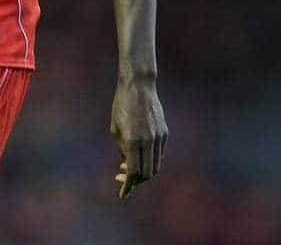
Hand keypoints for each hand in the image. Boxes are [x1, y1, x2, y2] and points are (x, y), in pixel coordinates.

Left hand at [111, 78, 166, 197]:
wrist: (139, 86)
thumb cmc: (122, 105)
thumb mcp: (115, 128)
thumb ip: (122, 149)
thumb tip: (128, 165)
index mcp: (133, 140)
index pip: (134, 172)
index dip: (128, 186)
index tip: (123, 194)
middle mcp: (149, 141)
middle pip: (148, 173)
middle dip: (137, 181)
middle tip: (124, 178)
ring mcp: (159, 137)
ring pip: (156, 165)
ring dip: (145, 172)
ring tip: (130, 167)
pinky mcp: (165, 132)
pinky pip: (159, 154)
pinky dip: (151, 160)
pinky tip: (140, 156)